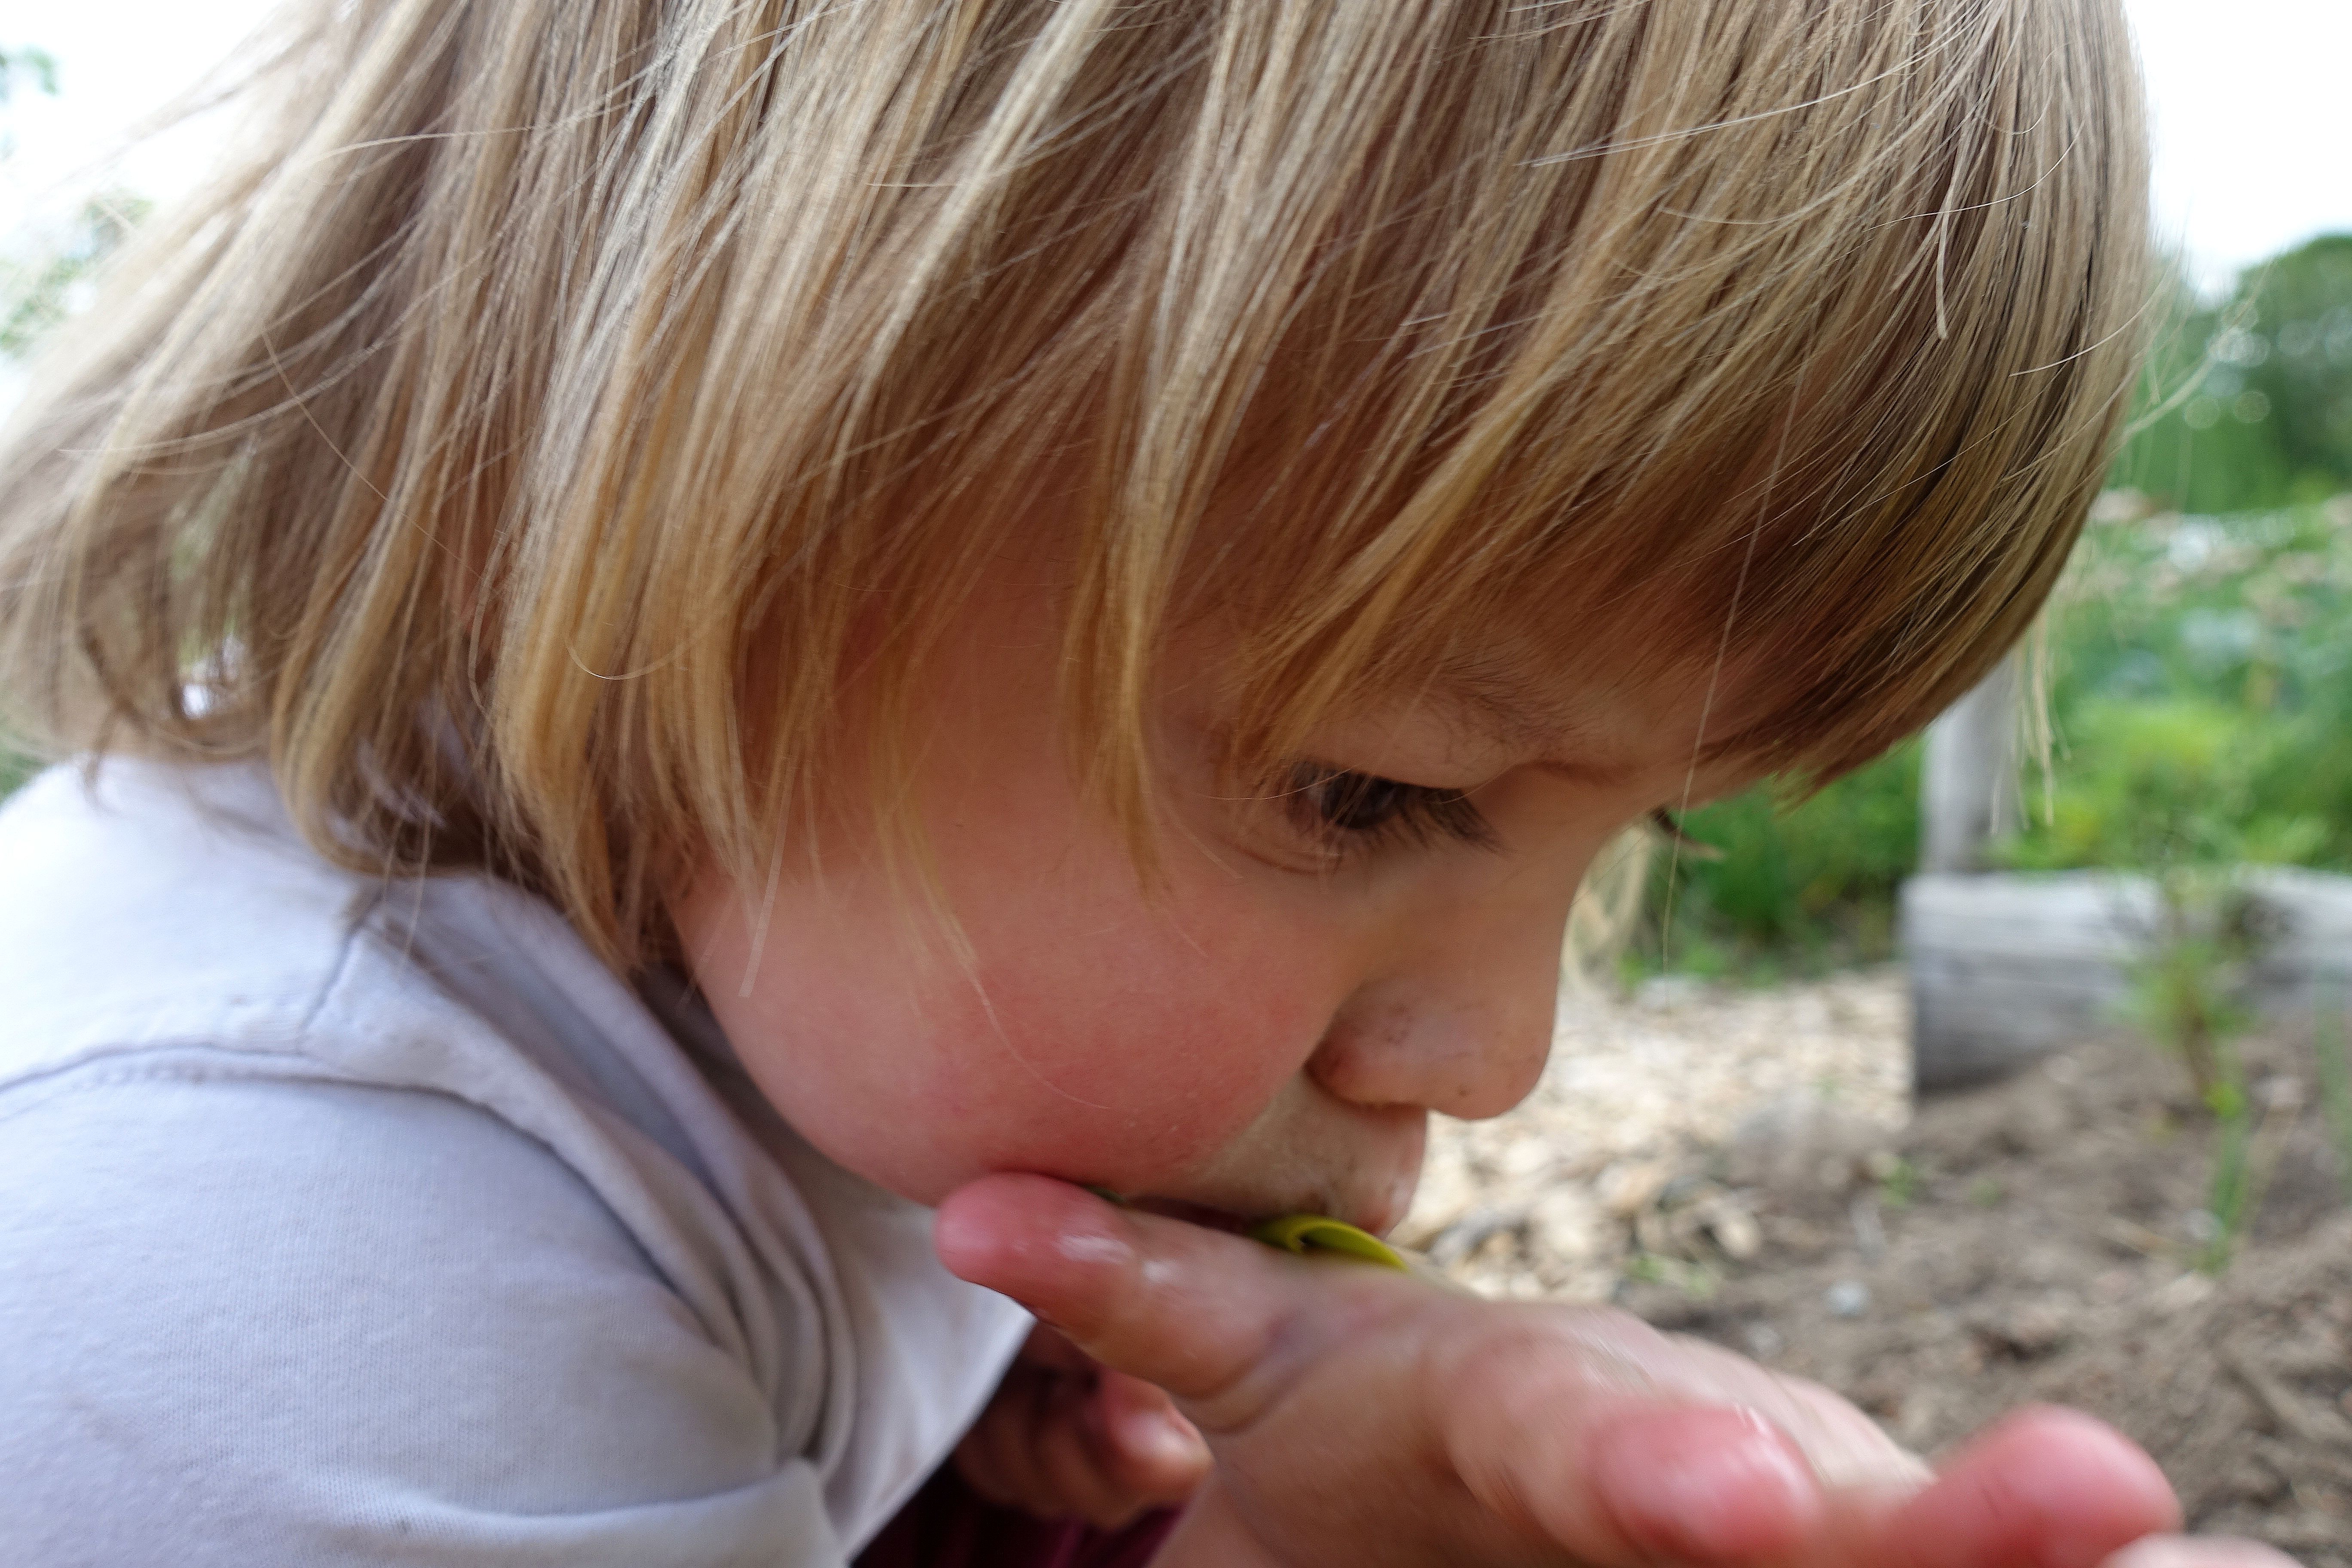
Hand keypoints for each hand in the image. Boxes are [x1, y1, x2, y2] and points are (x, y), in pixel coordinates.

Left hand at [937, 1175, 2299, 1567]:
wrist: (1463, 1480)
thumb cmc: (1349, 1440)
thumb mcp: (1248, 1361)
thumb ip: (1133, 1288)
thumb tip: (964, 1211)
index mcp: (1546, 1415)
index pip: (1613, 1440)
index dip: (1680, 1469)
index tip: (1752, 1498)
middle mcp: (1689, 1470)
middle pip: (1826, 1506)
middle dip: (1938, 1525)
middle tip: (2091, 1507)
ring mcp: (1760, 1537)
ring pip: (1913, 1551)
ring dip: (2037, 1550)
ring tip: (2237, 1566)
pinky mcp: (1771, 1554)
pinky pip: (1913, 1563)